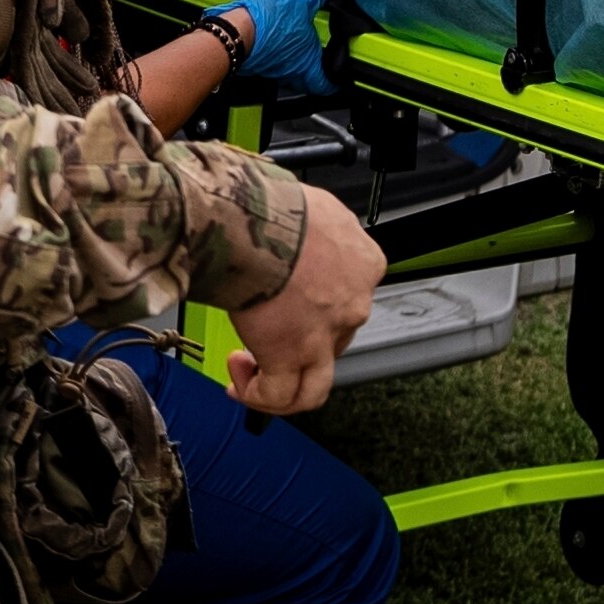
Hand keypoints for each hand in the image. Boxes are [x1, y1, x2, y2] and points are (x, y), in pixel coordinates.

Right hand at [221, 180, 383, 414]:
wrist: (254, 221)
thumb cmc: (277, 206)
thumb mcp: (316, 208)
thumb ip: (318, 228)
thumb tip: (301, 228)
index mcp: (364, 263)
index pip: (351, 298)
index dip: (320, 308)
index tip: (294, 303)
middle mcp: (353, 303)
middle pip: (334, 340)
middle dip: (298, 343)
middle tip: (264, 334)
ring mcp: (326, 335)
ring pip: (316, 384)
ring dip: (285, 387)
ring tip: (253, 377)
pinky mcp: (292, 356)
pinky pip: (279, 396)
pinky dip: (258, 397)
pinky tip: (239, 385)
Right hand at [226, 0, 333, 86]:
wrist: (234, 32)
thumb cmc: (268, 24)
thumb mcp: (300, 0)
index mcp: (306, 63)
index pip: (326, 84)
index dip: (335, 82)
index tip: (340, 77)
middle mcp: (290, 71)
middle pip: (307, 81)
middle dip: (315, 72)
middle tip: (321, 60)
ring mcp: (272, 68)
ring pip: (289, 71)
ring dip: (295, 59)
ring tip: (299, 42)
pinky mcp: (257, 62)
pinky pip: (272, 61)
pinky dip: (277, 51)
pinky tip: (277, 36)